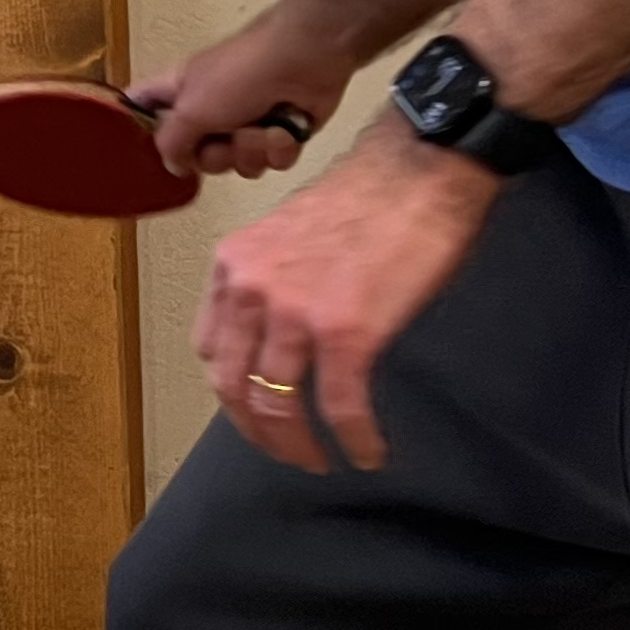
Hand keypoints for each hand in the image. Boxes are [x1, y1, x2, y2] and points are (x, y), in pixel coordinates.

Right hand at [128, 8, 354, 180]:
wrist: (307, 56)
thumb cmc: (240, 74)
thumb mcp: (191, 110)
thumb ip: (171, 143)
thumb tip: (173, 166)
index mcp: (179, 93)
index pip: (140, 106)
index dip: (132, 126)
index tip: (131, 150)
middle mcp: (209, 109)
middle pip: (195, 156)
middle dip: (215, 156)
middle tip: (223, 139)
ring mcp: (246, 122)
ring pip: (237, 164)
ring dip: (251, 151)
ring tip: (262, 128)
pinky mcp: (281, 133)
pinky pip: (271, 161)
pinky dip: (278, 148)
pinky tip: (286, 130)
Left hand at [193, 117, 499, 472]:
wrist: (418, 169)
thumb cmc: (367, 197)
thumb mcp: (289, 233)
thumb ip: (271, 282)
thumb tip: (278, 335)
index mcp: (234, 264)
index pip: (211, 349)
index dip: (231, 392)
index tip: (255, 411)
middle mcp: (251, 288)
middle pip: (233, 387)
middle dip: (259, 432)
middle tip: (287, 452)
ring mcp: (295, 311)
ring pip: (278, 405)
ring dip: (299, 446)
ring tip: (323, 461)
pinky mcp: (346, 331)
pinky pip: (340, 406)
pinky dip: (354, 439)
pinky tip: (368, 452)